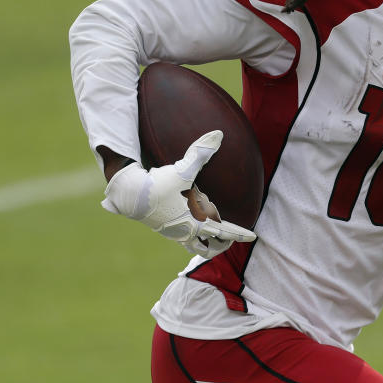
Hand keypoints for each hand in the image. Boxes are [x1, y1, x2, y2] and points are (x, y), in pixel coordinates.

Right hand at [102, 131, 256, 256]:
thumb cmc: (158, 184)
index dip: (241, 234)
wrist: (129, 195)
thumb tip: (218, 134)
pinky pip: (184, 241)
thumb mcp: (183, 169)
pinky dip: (193, 238)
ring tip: (216, 238)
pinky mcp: (165, 231)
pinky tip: (194, 227)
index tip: (253, 237)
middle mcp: (187, 231)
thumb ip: (201, 152)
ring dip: (209, 245)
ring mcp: (175, 234)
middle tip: (235, 237)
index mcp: (196, 221)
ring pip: (197, 248)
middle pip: (213, 246)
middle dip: (226, 243)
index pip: (226, 231)